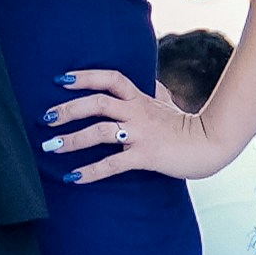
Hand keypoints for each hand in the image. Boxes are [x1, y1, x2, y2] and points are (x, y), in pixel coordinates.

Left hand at [43, 66, 236, 183]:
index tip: (61, 79)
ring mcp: (141, 134)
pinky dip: (90, 171)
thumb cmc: (187, 125)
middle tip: (45, 117)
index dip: (85, 76)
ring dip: (72, 139)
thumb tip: (151, 82)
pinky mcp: (145, 156)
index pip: (110, 79)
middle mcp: (137, 113)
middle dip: (69, 109)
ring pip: (100, 131)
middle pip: (98, 103)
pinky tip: (72, 177)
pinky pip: (113, 164)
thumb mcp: (169, 103)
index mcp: (140, 99)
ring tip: (49, 147)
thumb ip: (155, 92)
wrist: (210, 145)